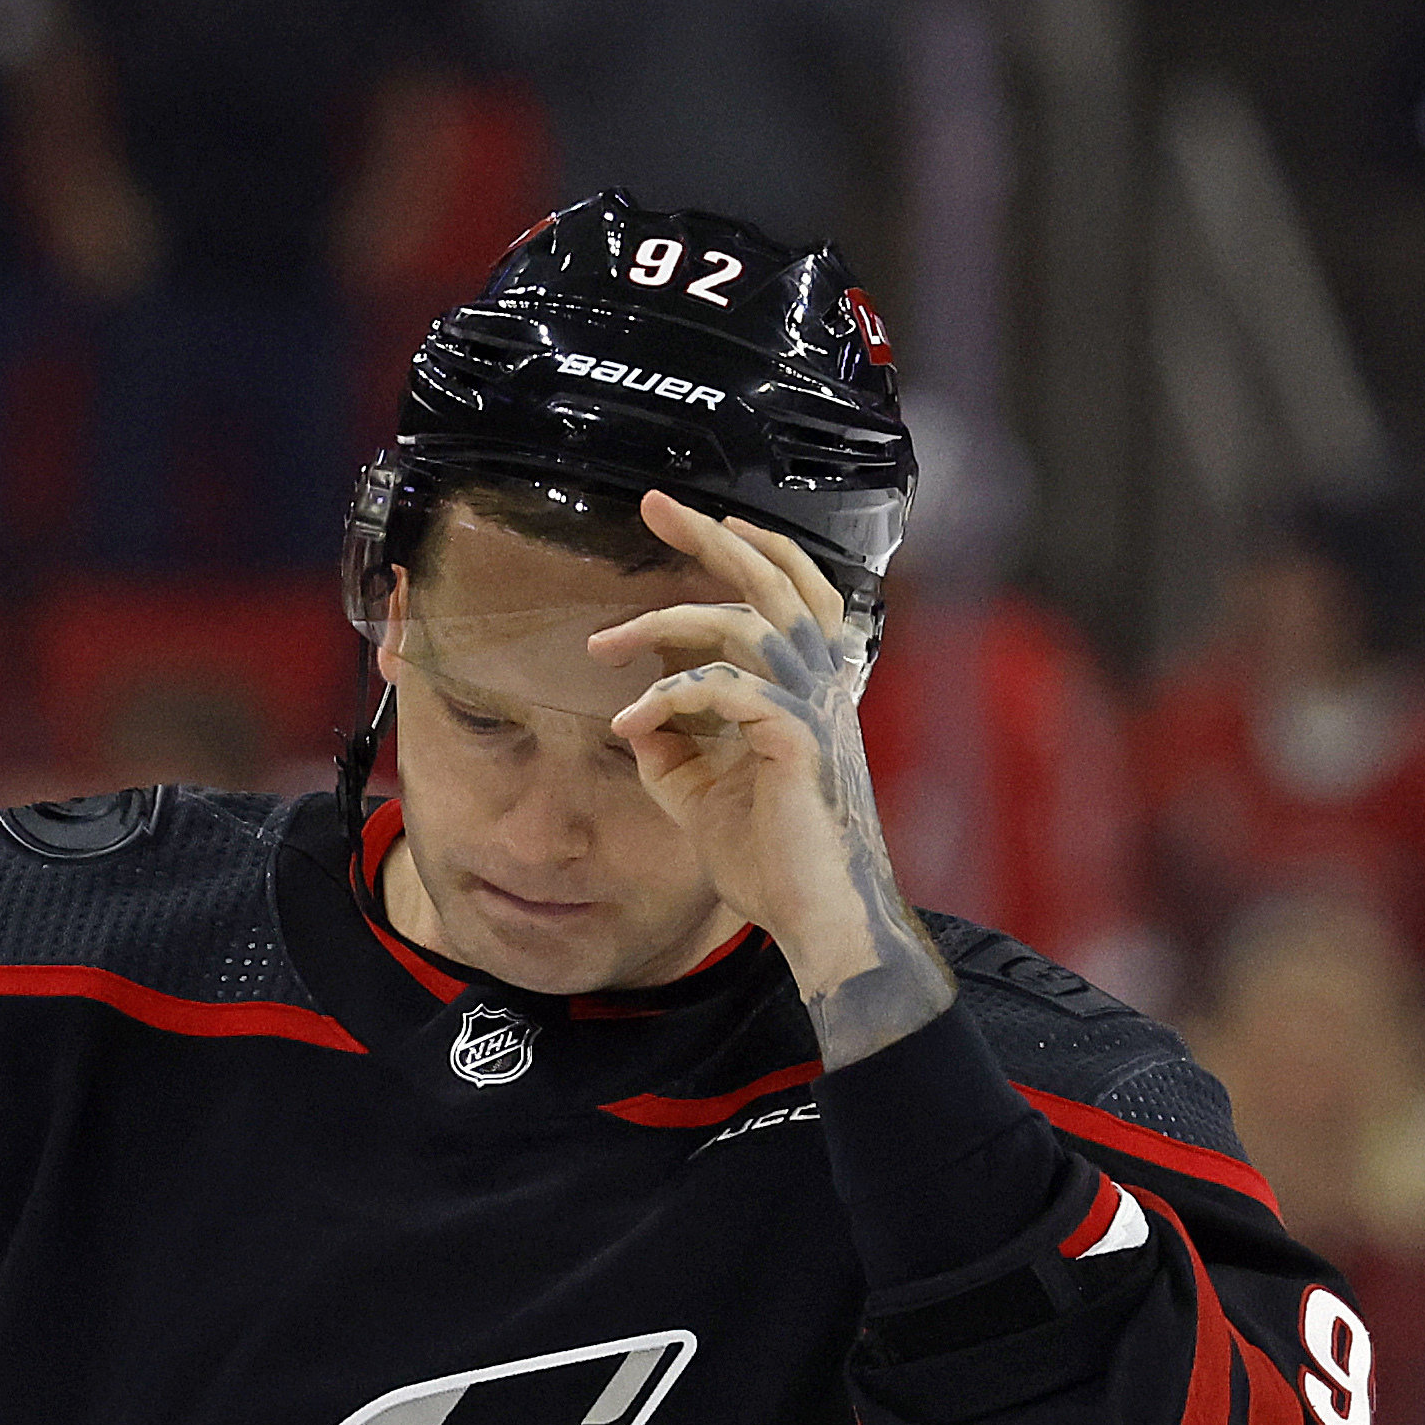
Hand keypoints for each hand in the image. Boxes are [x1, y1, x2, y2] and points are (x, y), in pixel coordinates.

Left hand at [587, 492, 950, 1066]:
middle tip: (654, 503)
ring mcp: (812, 707)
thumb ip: (672, 744)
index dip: (748, 549)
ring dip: (663, 623)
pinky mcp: (794, 739)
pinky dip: (668, 696)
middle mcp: (821, 684)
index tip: (693, 524)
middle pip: (774, 579)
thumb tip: (633, 708)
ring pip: (742, 623)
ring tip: (603, 645)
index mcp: (808, 688)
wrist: (817, 920)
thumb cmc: (771, 860)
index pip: (787, 592)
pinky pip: (724, 689)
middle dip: (709, 536)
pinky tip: (628, 723)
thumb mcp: (701, 793)